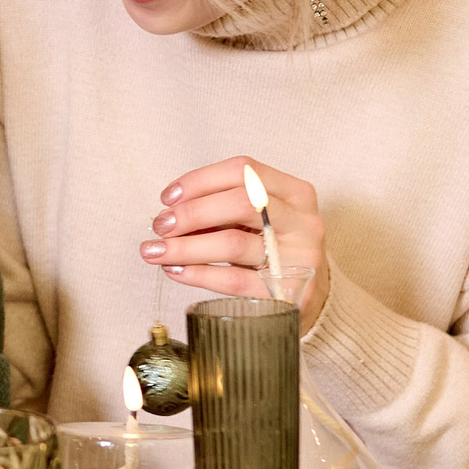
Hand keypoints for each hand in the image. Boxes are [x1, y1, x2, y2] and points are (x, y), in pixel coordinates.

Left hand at [141, 155, 330, 330]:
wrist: (312, 298)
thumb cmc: (276, 251)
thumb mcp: (258, 221)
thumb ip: (223, 210)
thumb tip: (170, 212)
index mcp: (296, 192)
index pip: (243, 170)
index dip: (200, 180)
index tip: (168, 198)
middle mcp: (303, 221)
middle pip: (240, 202)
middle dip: (191, 213)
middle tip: (160, 226)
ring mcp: (300, 258)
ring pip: (233, 243)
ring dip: (185, 246)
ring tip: (156, 251)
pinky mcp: (288, 293)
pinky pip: (233, 280)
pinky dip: (198, 274)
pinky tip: (175, 271)